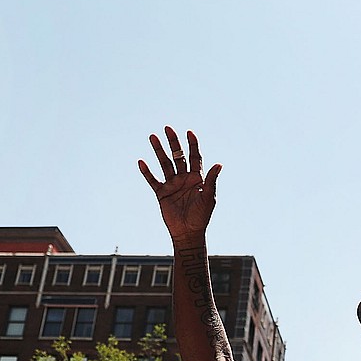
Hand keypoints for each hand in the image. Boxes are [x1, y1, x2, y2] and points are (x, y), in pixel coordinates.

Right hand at [139, 126, 222, 243]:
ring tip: (152, 137)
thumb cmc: (201, 216)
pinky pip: (153, 180)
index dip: (193, 144)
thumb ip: (211, 180)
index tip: (189, 132)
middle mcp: (184, 178)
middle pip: (178, 156)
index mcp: (197, 178)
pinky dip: (147, 171)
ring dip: (158, 151)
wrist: (188, 232)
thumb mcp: (208, 197)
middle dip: (173, 142)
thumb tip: (219, 164)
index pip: (195, 157)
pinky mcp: (162, 193)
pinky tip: (141, 161)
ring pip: (164, 163)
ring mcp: (172, 184)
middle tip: (167, 128)